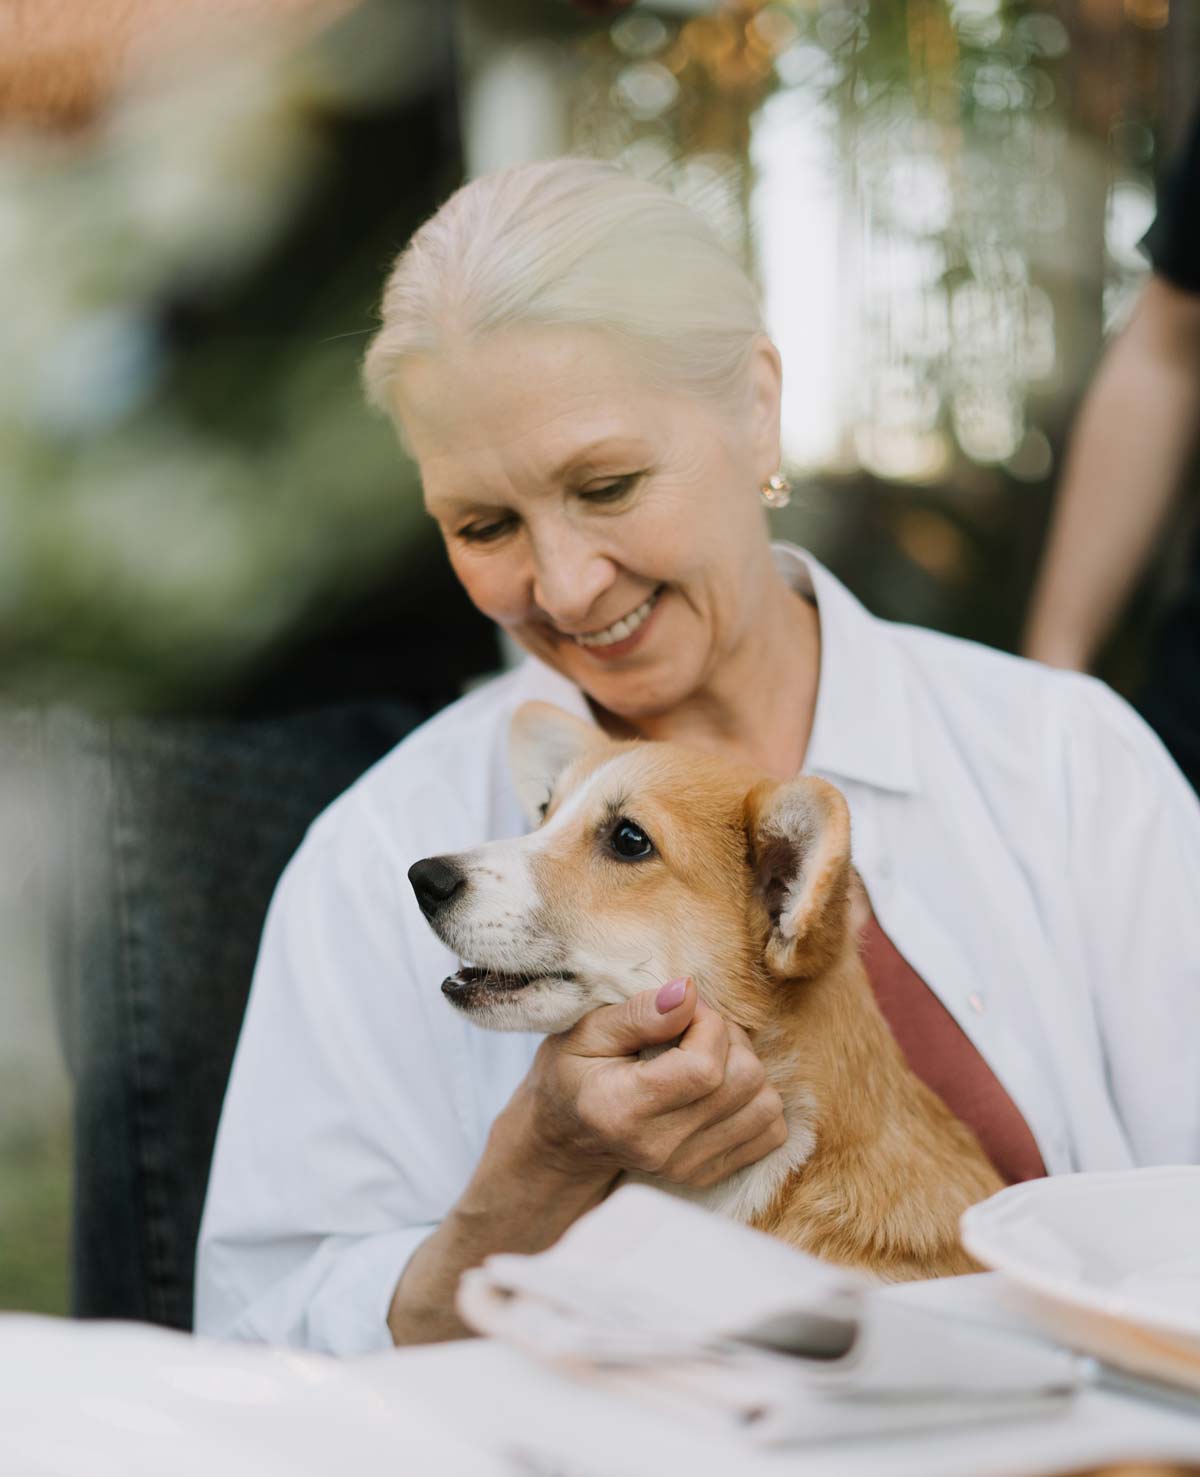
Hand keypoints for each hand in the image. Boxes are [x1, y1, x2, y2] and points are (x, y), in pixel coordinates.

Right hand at [499, 978, 787, 1189]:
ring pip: (766, 1106)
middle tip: (696, 1029)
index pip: (705, 1067)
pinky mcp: (707, 1174)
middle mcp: (659, 1147)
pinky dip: (757, 1100)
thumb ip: (639, 1012)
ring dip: (747, 1068)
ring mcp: (686, 1167)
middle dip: (731, 1039)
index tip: (685, 1009)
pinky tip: (721, 1087)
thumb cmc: (573, 1073)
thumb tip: (688, 993)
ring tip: (709, 1056)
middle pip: (744, 1083)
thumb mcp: (587, 1030)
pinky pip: (770, 1132)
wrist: (565, 1138)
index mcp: (622, 1109)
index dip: (709, 1023)